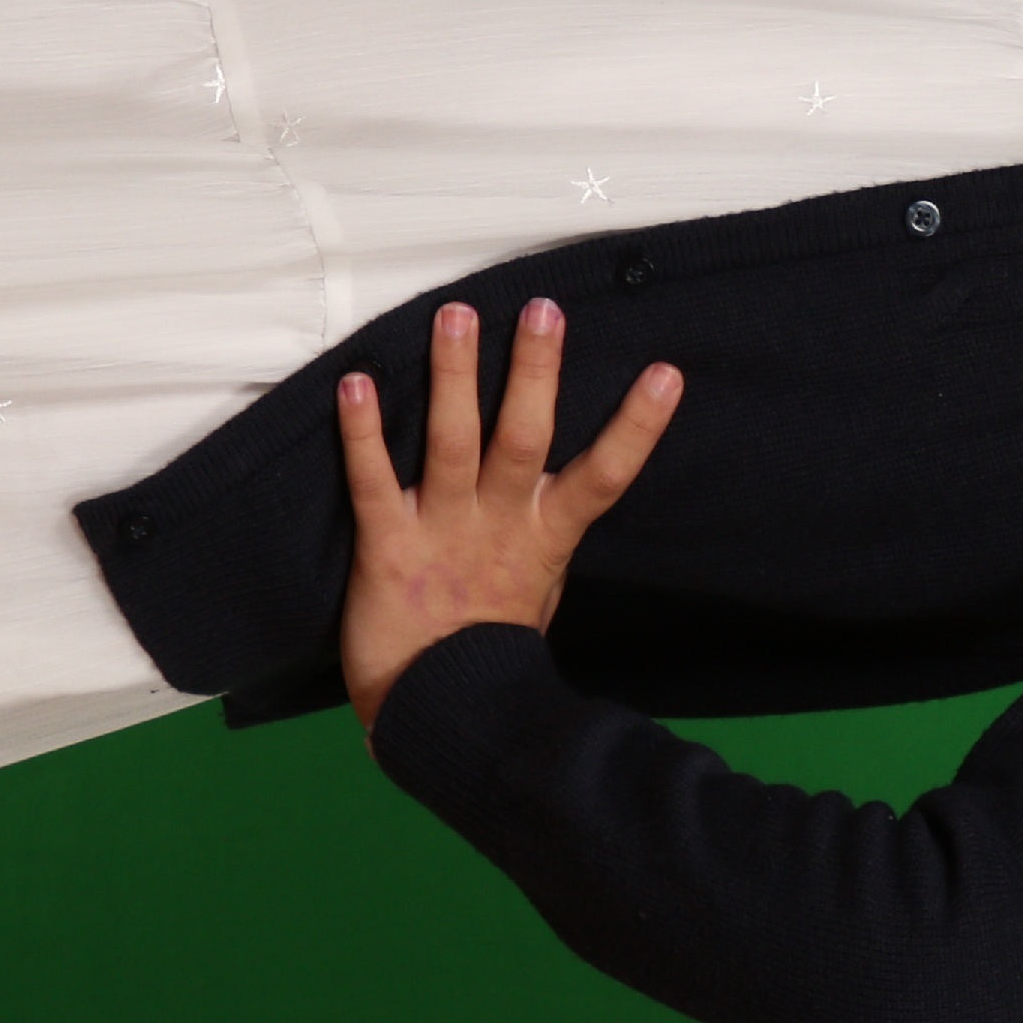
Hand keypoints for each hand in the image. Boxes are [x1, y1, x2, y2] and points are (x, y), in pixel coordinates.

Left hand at [336, 298, 682, 728]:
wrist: (440, 712)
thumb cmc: (489, 651)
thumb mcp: (538, 589)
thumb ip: (543, 535)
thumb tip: (567, 494)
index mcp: (544, 537)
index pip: (605, 475)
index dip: (637, 426)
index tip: (666, 373)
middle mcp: (499, 523)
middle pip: (525, 436)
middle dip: (535, 370)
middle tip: (542, 310)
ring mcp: (444, 530)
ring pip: (453, 441)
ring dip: (455, 376)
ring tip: (456, 316)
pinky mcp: (387, 545)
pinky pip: (374, 480)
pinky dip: (363, 433)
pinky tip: (356, 384)